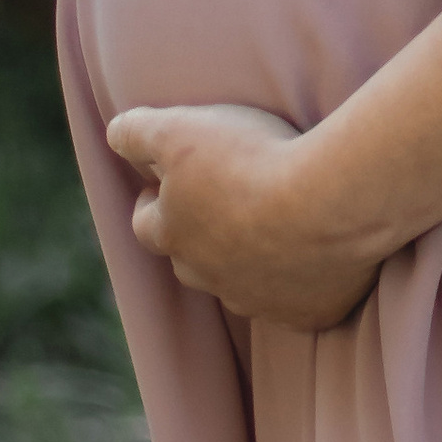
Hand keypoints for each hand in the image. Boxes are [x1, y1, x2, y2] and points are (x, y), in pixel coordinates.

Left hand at [105, 100, 381, 332]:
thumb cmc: (251, 161)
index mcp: (175, 233)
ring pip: (244, 286)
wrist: (328, 204)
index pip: (146, 224)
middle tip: (223, 203)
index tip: (163, 183)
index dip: (152, 201)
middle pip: (191, 263)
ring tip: (279, 226)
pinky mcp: (309, 312)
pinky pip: (300, 304)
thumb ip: (137, 132)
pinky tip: (322, 257)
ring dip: (252, 261)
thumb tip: (114, 134)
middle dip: (198, 237)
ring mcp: (260, 300)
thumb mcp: (180, 129)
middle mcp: (210, 276)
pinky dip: (304, 285)